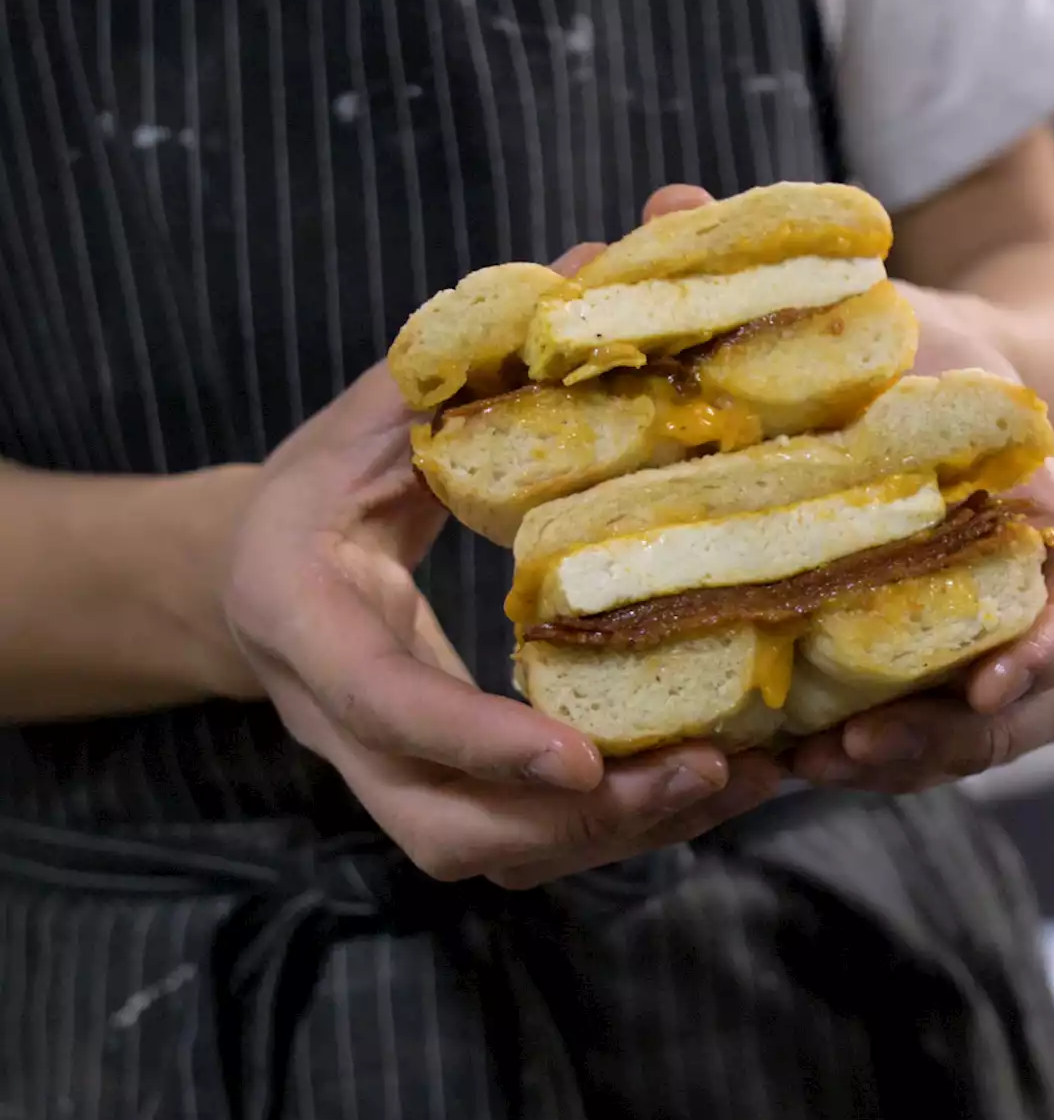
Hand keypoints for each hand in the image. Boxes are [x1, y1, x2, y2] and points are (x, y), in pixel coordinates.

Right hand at [222, 188, 785, 887]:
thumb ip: (462, 364)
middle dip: (578, 821)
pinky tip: (701, 785)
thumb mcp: (366, 419)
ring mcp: (386, 772)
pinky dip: (612, 831)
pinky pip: (521, 843)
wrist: (253, 581)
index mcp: (307, 623)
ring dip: (615, 839)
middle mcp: (339, 726)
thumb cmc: (313, 492)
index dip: (477, 741)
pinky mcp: (434, 788)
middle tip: (703, 772)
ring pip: (492, 853)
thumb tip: (595, 266)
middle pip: (450, 827)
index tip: (582, 757)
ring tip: (734, 783)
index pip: (385, 703)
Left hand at [790, 281, 1053, 791]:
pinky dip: (863, 750)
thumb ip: (787, 272)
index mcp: (1034, 511)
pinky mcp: (909, 658)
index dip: (1042, 653)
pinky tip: (783, 755)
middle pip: (1021, 704)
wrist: (942, 382)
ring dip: (895, 761)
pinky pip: (909, 726)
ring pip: (963, 735)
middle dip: (942, 739)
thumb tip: (666, 199)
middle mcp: (1011, 589)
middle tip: (845, 748)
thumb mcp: (872, 305)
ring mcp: (964, 633)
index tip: (986, 681)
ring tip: (803, 766)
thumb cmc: (917, 345)